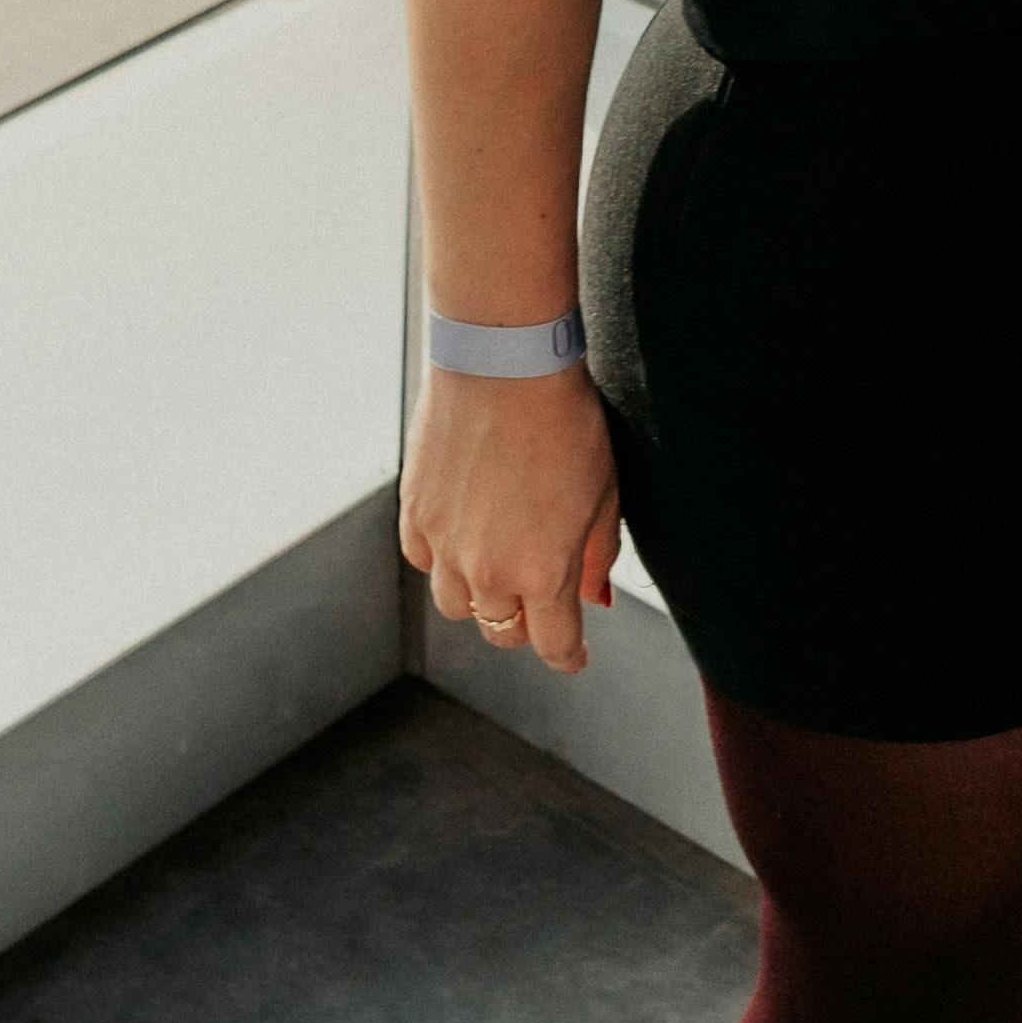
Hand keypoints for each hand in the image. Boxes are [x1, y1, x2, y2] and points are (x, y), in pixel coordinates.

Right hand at [400, 360, 623, 674]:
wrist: (505, 366)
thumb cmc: (566, 423)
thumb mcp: (606, 494)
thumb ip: (598, 556)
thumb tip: (592, 599)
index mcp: (544, 575)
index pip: (553, 647)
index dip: (568, 656)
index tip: (572, 653)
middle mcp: (488, 572)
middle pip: (501, 631)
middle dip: (525, 622)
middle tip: (539, 596)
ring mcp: (444, 545)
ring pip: (455, 604)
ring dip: (479, 594)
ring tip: (497, 560)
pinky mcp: (414, 513)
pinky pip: (423, 560)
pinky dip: (441, 557)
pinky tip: (461, 528)